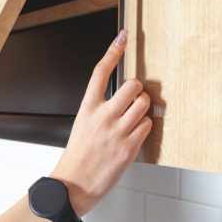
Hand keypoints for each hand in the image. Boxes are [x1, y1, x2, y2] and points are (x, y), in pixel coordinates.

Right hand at [51, 30, 151, 215]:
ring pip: (144, 104)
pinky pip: (147, 125)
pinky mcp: (129, 147)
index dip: (113, 51)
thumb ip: (100, 108)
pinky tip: (134, 134)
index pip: (101, 71)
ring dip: (143, 109)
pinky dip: (144, 127)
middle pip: (134, 85)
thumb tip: (125, 97)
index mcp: (88, 107)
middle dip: (138, 90)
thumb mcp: (82, 123)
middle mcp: (102, 116)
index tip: (123, 37)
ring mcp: (117, 131)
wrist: (74, 183)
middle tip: (133, 99)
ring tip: (133, 120)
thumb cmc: (79, 154)